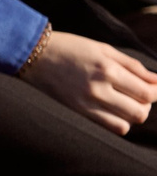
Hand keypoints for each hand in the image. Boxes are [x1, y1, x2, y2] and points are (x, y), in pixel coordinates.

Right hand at [20, 30, 156, 132]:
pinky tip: (113, 111)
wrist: (32, 54)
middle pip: (140, 111)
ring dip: (132, 115)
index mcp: (108, 69)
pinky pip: (109, 127)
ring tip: (125, 104)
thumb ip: (132, 65)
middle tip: (140, 96)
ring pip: (127, 123)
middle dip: (146, 105)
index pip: (147, 91)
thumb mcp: (102, 48)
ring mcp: (87, 103)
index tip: (155, 89)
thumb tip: (156, 80)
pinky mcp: (77, 112)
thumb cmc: (69, 47)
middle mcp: (99, 88)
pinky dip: (118, 123)